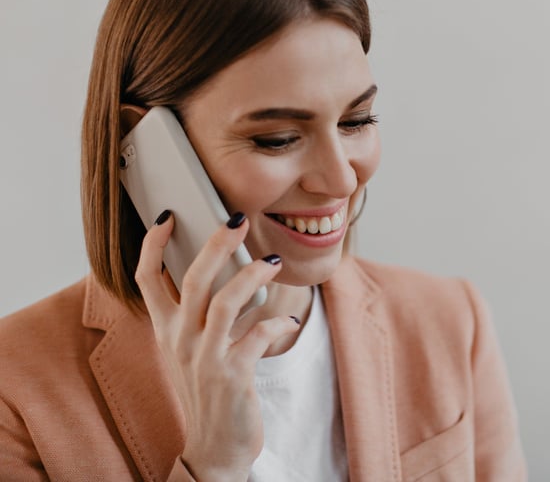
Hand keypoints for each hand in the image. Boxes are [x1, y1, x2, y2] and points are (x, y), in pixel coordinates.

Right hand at [135, 211, 299, 480]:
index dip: (152, 245)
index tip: (167, 216)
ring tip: (273, 262)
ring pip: (226, 302)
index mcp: (166, 329)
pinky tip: (289, 319)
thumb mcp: (190, 349)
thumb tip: (223, 268)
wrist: (214, 447)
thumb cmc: (206, 389)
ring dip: (253, 275)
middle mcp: (180, 340)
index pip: (146, 279)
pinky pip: (258, 336)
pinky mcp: (232, 375)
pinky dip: (278, 323)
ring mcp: (204, 358)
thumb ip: (198, 313)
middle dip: (216, 243)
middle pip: (193, 279)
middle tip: (237, 219)